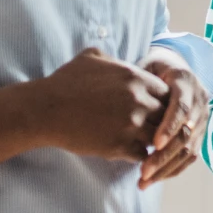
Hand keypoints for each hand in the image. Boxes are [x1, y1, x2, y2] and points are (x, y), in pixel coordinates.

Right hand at [32, 47, 169, 162]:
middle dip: (160, 123)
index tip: (153, 109)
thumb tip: (116, 59)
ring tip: (142, 143)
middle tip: (152, 129)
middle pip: (166, 115)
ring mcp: (130, 124)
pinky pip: (141, 154)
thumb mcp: (91, 58)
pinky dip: (138, 155)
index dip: (162, 102)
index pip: (167, 93)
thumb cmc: (65, 82)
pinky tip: (128, 152)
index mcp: (136, 78)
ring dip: (151, 141)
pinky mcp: (119, 145)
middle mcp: (138, 100)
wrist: (45, 109)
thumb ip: (112, 58)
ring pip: (157, 137)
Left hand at [138, 54, 208, 188]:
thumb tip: (120, 101)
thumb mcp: (144, 68)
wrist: (173, 67)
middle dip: (165, 155)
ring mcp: (203, 118)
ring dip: (167, 168)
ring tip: (144, 181)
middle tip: (143, 172)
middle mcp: (200, 100)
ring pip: (190, 149)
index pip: (182, 107)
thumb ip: (138, 83)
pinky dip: (173, 169)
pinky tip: (154, 178)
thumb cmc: (151, 70)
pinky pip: (191, 156)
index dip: (169, 127)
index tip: (152, 144)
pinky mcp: (200, 132)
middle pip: (187, 133)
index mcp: (186, 81)